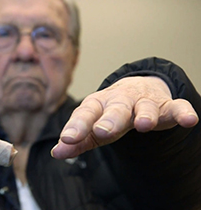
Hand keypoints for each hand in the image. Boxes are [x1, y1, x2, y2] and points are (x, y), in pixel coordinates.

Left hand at [51, 76, 198, 158]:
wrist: (134, 90)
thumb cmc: (108, 113)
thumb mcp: (91, 126)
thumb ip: (77, 140)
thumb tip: (56, 152)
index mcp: (97, 105)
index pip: (85, 114)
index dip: (77, 126)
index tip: (67, 139)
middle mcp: (119, 101)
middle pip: (115, 109)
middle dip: (110, 120)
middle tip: (103, 131)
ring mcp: (143, 102)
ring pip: (145, 107)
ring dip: (145, 115)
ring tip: (144, 124)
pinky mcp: (166, 106)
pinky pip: (176, 107)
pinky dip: (182, 112)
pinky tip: (189, 120)